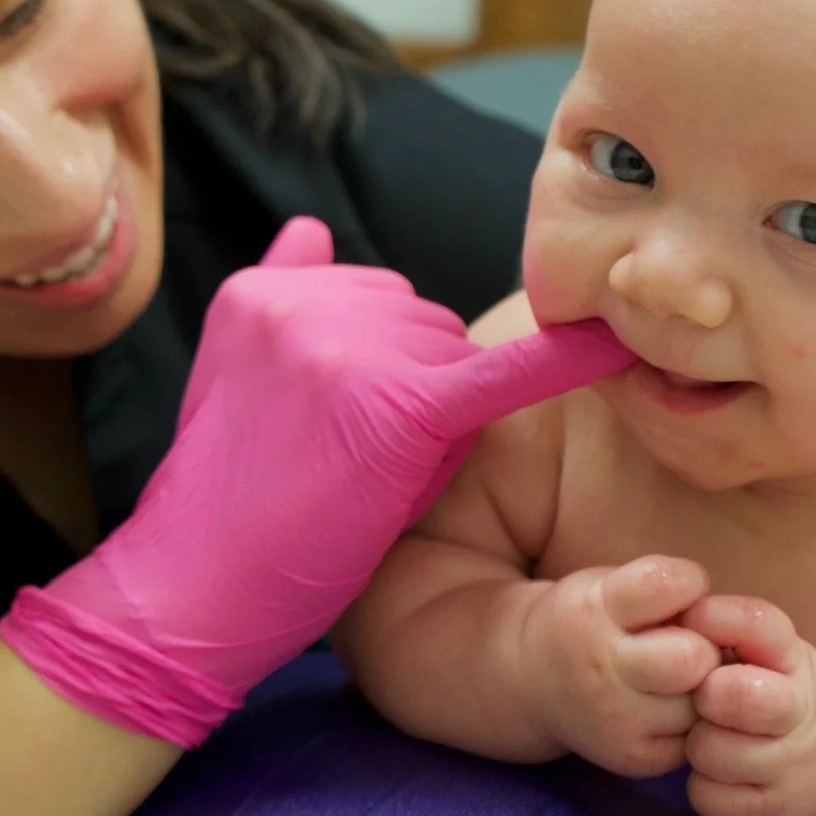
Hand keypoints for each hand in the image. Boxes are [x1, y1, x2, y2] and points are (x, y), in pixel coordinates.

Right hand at [0, 217, 635, 745]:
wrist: (197, 590)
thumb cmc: (227, 501)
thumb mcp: (231, 378)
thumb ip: (282, 295)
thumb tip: (313, 226)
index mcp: (260, 291)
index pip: (377, 300)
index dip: (380, 370)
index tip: (337, 429)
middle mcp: (302, 303)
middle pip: (424, 323)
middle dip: (412, 387)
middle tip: (351, 465)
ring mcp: (348, 348)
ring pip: (455, 358)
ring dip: (436, 415)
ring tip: (367, 478)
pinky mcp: (398, 406)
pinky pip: (499, 376)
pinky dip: (563, 364)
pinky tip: (617, 351)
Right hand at [517, 556, 718, 776]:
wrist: (529, 683)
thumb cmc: (588, 622)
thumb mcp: (606, 585)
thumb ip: (660, 592)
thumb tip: (727, 622)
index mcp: (593, 611)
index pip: (668, 585)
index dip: (687, 583)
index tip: (676, 591)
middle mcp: (601, 669)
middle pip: (692, 658)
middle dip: (702, 645)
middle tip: (686, 644)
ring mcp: (617, 721)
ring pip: (702, 703)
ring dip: (703, 687)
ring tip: (677, 678)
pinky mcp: (636, 758)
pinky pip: (696, 737)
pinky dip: (693, 721)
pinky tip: (668, 706)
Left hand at [681, 596, 815, 815]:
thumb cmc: (782, 696)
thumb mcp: (774, 653)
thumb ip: (731, 627)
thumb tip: (680, 612)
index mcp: (797, 661)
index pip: (755, 622)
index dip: (712, 621)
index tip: (693, 626)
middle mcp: (803, 715)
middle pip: (732, 694)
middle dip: (705, 694)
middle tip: (707, 699)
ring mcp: (791, 771)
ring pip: (708, 749)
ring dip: (697, 743)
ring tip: (716, 737)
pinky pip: (704, 794)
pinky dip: (702, 784)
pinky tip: (723, 774)